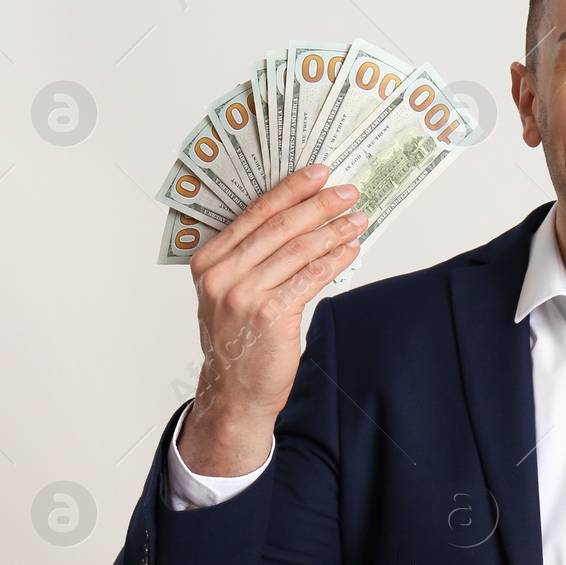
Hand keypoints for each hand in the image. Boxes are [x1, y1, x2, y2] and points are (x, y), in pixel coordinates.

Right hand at [177, 164, 363, 475]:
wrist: (235, 391)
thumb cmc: (237, 339)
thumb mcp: (228, 291)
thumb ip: (250, 256)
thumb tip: (297, 218)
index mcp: (208, 261)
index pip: (254, 214)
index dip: (289, 190)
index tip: (317, 173)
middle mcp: (221, 275)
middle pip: (279, 227)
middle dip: (318, 205)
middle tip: (348, 191)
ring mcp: (244, 295)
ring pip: (298, 250)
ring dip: (333, 231)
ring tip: (357, 219)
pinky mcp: (270, 315)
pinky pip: (310, 278)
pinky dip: (334, 260)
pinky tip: (350, 249)